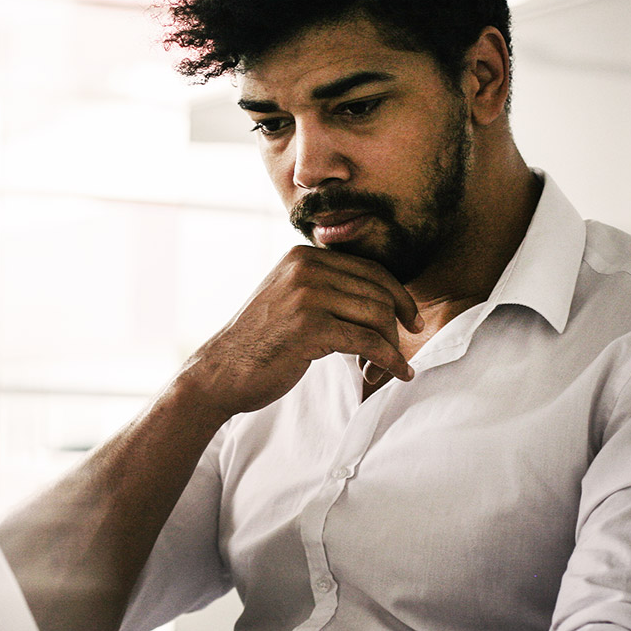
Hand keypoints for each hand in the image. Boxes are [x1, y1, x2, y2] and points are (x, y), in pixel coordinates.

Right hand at [177, 245, 420, 417]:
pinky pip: (368, 342)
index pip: (370, 269)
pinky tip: (397, 373)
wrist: (220, 372)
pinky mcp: (310, 328)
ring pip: (377, 315)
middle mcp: (306, 268)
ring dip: (392, 346)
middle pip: (378, 291)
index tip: (411, 320)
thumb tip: (379, 296)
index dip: (398, 296)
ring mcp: (307, 296)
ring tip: (390, 367)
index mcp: (303, 257)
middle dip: (397, 325)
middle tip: (402, 351)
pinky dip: (390, 360)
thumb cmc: (259, 343)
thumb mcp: (287, 297)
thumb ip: (322, 287)